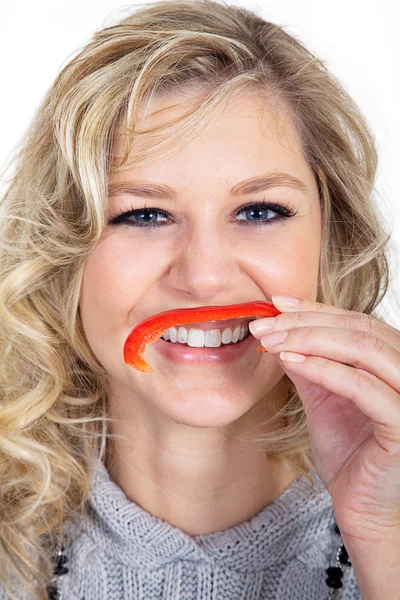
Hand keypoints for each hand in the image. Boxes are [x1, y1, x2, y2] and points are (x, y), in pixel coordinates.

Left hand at [249, 296, 399, 543]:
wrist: (362, 509)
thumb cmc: (349, 456)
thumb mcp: (322, 400)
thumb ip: (308, 365)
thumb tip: (279, 331)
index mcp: (393, 364)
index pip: (356, 322)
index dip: (315, 309)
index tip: (275, 303)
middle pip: (359, 329)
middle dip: (305, 322)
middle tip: (263, 325)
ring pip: (363, 349)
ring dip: (310, 339)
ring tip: (271, 340)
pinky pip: (362, 387)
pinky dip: (324, 368)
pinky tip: (291, 360)